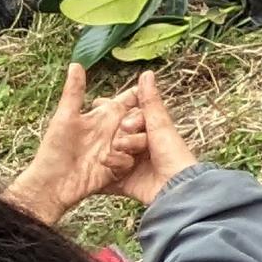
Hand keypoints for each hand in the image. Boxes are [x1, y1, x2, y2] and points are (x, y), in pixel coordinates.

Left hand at [7, 60, 138, 223]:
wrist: (51, 182)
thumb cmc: (54, 148)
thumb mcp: (65, 117)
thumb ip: (74, 91)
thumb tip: (75, 63)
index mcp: (104, 115)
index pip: (129, 100)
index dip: (140, 94)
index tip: (147, 89)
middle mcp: (114, 130)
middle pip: (140, 119)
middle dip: (139, 120)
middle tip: (126, 125)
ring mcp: (118, 149)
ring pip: (140, 140)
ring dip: (133, 141)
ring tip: (118, 144)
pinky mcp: (118, 168)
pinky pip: (131, 161)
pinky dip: (123, 160)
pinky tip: (110, 160)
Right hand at [102, 75, 195, 206]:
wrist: (176, 188)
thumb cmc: (173, 153)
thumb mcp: (159, 124)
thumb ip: (149, 101)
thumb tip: (146, 72)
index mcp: (146, 131)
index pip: (122, 118)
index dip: (111, 112)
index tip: (96, 104)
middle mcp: (136, 147)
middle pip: (113, 137)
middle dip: (118, 138)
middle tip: (122, 141)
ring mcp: (129, 166)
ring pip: (108, 156)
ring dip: (111, 157)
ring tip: (112, 158)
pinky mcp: (124, 183)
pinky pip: (106, 180)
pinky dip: (98, 179)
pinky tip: (85, 175)